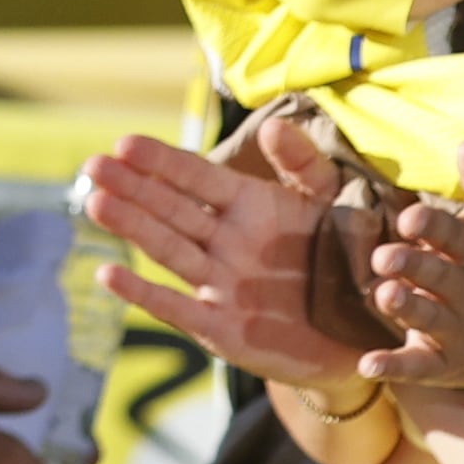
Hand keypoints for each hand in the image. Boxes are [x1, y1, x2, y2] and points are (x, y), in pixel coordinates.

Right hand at [78, 122, 377, 388]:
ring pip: (168, 249)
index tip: (126, 143)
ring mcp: (219, 285)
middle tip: (95, 165)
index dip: (163, 161)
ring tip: (95, 202)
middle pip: (170, 208)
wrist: (368, 337)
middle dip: (132, 186)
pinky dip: (143, 293)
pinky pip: (177, 308)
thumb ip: (305, 167)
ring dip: (131, 227)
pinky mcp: (221, 329)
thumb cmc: (347, 263)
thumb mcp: (336, 206)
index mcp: (248, 206)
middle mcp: (224, 241)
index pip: (196, 176)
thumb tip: (274, 126)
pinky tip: (108, 275)